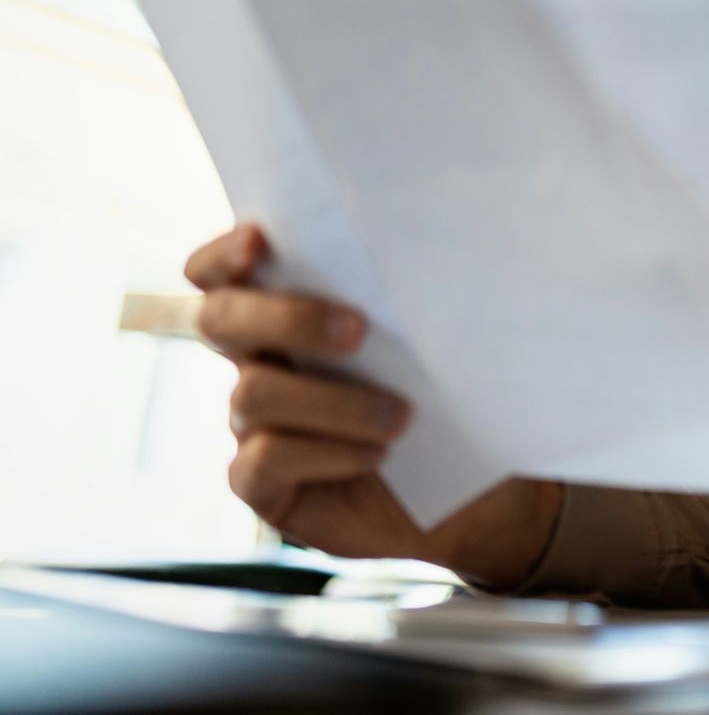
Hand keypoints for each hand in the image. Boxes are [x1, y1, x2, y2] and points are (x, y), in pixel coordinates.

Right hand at [187, 224, 559, 585]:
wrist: (465, 490)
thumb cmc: (450, 399)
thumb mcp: (437, 343)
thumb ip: (411, 300)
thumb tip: (432, 249)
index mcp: (287, 311)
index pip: (223, 272)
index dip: (225, 254)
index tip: (262, 240)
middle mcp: (258, 361)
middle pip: (221, 319)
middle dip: (287, 317)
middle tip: (359, 331)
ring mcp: (252, 425)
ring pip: (253, 394)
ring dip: (334, 401)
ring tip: (401, 417)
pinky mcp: (262, 484)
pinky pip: (263, 461)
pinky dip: (327, 454)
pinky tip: (378, 455)